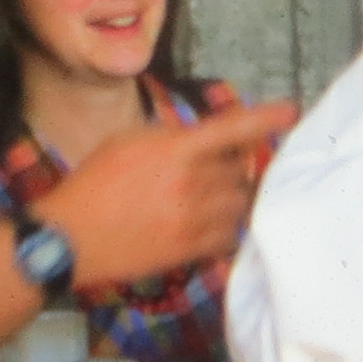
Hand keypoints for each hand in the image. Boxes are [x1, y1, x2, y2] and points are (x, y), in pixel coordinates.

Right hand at [31, 101, 294, 286]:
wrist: (71, 238)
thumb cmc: (92, 184)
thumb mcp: (126, 142)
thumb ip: (170, 139)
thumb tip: (205, 142)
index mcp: (173, 149)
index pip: (232, 129)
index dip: (266, 118)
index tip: (291, 111)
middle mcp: (190, 182)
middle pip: (240, 168)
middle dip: (233, 166)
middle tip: (213, 169)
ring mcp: (194, 219)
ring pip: (239, 202)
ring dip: (232, 197)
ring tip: (207, 196)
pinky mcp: (191, 249)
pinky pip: (230, 235)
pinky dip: (225, 227)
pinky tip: (206, 223)